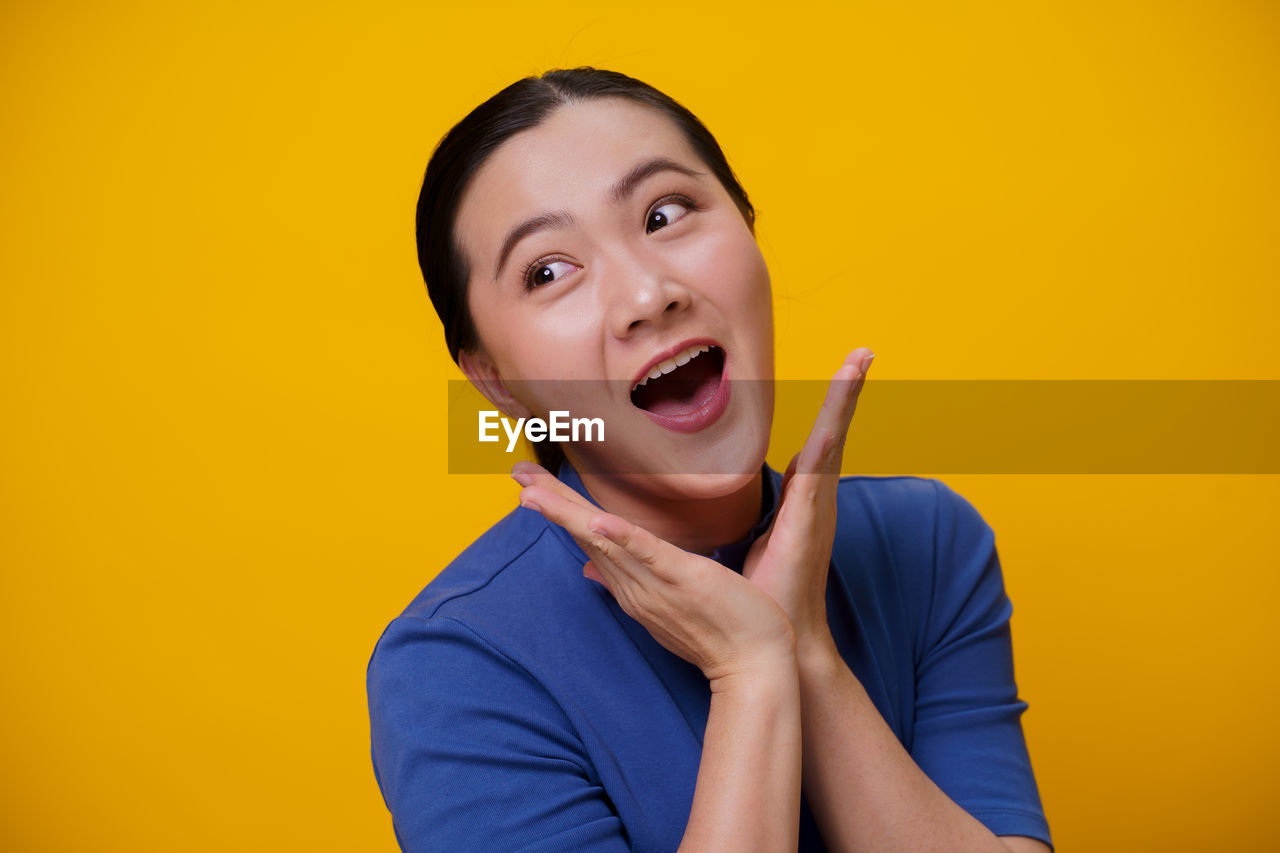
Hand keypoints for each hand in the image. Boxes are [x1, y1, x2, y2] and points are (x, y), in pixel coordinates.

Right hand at [512, 464, 795, 684]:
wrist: (754, 668)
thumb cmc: (720, 630)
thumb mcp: (664, 602)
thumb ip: (629, 579)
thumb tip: (589, 569)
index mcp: (631, 584)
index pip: (588, 538)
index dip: (558, 509)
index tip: (528, 484)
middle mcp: (633, 584)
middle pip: (584, 534)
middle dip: (550, 503)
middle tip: (517, 473)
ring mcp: (655, 584)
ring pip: (604, 541)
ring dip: (569, 515)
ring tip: (534, 492)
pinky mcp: (684, 580)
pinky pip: (649, 555)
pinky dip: (623, 537)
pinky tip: (600, 520)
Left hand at [741, 348, 873, 653]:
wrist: (775, 644)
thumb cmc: (758, 600)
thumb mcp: (732, 550)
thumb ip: (713, 528)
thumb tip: (676, 518)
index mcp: (797, 504)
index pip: (810, 450)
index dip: (822, 416)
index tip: (838, 379)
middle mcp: (812, 499)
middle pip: (829, 434)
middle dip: (846, 394)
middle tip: (862, 353)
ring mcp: (815, 505)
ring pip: (831, 439)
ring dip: (845, 400)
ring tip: (860, 361)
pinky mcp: (811, 514)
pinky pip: (824, 462)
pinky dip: (835, 431)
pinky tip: (840, 408)